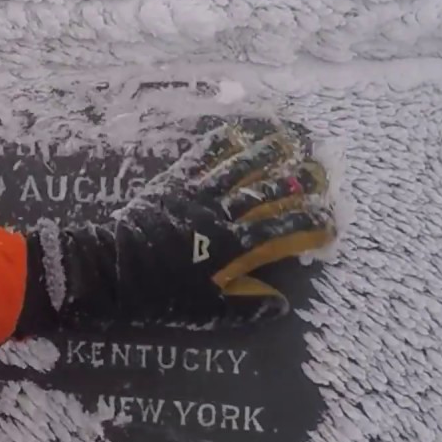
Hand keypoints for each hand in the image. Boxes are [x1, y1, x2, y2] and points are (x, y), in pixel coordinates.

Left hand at [16, 118, 336, 334]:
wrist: (110, 268)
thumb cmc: (157, 295)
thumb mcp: (204, 310)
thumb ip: (245, 306)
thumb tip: (281, 304)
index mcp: (231, 248)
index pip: (283, 231)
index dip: (311, 224)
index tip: (331, 220)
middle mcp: (221, 214)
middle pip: (270, 191)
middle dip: (301, 180)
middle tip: (323, 171)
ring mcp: (198, 192)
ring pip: (242, 165)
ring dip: (270, 151)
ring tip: (292, 139)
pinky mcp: (176, 180)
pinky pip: (205, 155)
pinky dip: (225, 141)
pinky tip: (240, 131)